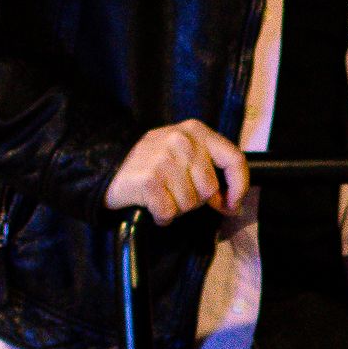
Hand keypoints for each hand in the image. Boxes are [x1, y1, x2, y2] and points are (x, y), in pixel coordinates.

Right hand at [105, 121, 247, 222]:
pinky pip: (169, 212)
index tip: (232, 204)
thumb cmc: (154, 163)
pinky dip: (162, 216)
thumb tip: (232, 204)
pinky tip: (153, 205)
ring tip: (163, 195)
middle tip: (178, 193)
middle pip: (209, 188)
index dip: (239, 187)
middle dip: (196, 200)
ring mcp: (164, 159)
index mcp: (196, 131)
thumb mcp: (184, 153)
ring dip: (177, 208)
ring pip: (190, 204)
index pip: (234, 159)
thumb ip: (210, 170)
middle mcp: (181, 141)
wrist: (109, 165)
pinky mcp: (149, 180)